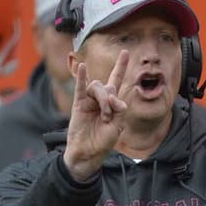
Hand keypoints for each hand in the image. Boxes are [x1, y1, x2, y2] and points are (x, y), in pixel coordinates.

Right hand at [63, 50, 130, 180]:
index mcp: (112, 103)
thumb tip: (113, 96)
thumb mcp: (118, 125)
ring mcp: (89, 100)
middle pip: (107, 85)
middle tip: (110, 115)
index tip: (126, 52)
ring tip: (103, 115)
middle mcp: (100, 98)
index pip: (117, 79)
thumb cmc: (104, 141)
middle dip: (111, 98)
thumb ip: (119, 109)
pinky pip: (80, 88)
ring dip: (102, 100)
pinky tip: (81, 67)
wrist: (89, 152)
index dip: (121, 66)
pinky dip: (80, 77)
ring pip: (97, 88)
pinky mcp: (78, 104)